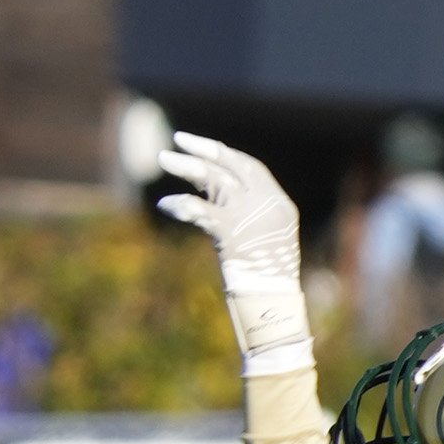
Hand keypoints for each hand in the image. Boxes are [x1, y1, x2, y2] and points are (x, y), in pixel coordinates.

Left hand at [159, 132, 308, 362]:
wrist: (273, 304)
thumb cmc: (268, 281)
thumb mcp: (266, 242)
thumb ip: (249, 217)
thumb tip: (214, 197)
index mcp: (280, 206)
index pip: (252, 169)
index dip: (226, 156)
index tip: (203, 148)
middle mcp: (267, 204)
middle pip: (232, 167)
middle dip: (206, 150)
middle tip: (179, 139)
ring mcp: (249, 216)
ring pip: (214, 180)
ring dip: (187, 168)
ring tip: (163, 158)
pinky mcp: (230, 231)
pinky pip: (200, 210)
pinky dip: (181, 205)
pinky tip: (166, 203)